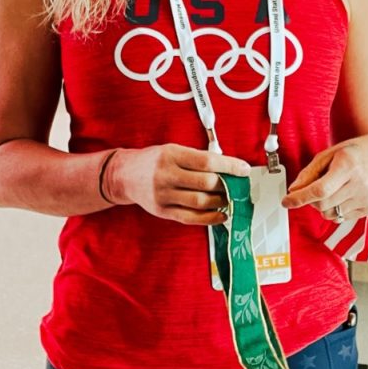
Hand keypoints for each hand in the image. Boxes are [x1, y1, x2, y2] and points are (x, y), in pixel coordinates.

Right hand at [104, 144, 250, 224]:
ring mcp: (163, 195)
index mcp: (171, 155)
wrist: (124, 175)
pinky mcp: (162, 211)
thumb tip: (228, 168)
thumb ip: (197, 158)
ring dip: (220, 202)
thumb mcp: (172, 150)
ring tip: (229, 199)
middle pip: (206, 183)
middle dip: (226, 186)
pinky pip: (191, 218)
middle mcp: (166, 175)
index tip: (244, 169)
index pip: (207, 161)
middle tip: (237, 186)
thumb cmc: (153, 161)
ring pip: (200, 202)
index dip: (229, 166)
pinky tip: (221, 215)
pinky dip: (210, 218)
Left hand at [282, 135, 367, 221]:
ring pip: (330, 214)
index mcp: (348, 165)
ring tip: (330, 190)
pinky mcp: (367, 209)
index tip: (287, 201)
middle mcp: (359, 184)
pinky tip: (341, 196)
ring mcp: (365, 199)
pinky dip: (334, 209)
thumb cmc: (355, 153)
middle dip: (310, 200)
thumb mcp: (329, 154)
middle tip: (310, 190)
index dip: (300, 198)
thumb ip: (310, 172)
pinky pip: (340, 218)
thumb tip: (294, 189)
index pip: (320, 190)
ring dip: (322, 206)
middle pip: (323, 204)